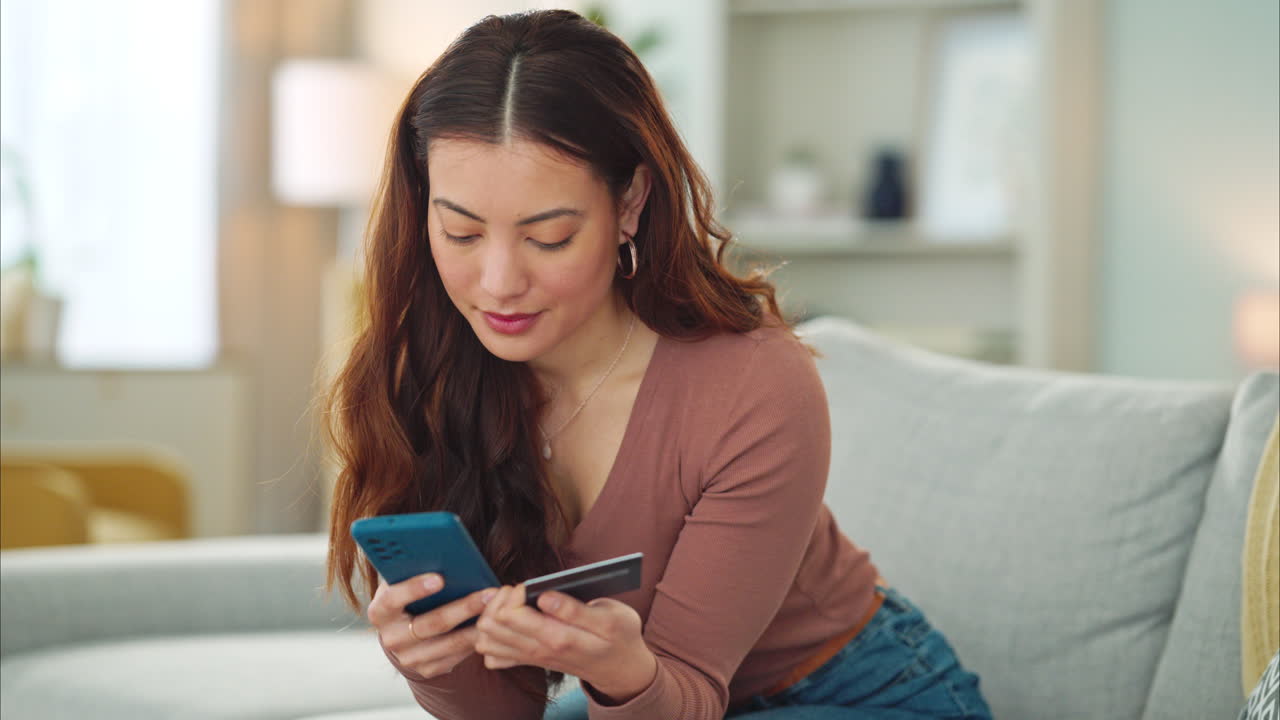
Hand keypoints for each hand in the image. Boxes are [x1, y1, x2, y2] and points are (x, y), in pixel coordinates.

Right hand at [367, 572, 491, 679]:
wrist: (402, 633)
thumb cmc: (407, 596)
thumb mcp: (402, 582)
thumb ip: (413, 569)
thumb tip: (443, 553)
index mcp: (380, 612)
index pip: (393, 599)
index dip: (414, 588)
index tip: (440, 577)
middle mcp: (391, 638)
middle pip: (431, 623)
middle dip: (463, 607)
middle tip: (488, 593)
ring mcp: (409, 658)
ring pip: (450, 643)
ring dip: (477, 625)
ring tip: (498, 609)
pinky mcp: (427, 670)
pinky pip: (457, 656)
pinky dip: (476, 640)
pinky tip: (492, 626)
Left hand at [474, 584, 657, 702]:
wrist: (620, 668)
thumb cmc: (618, 635)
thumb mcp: (611, 617)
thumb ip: (575, 609)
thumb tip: (544, 596)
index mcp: (559, 637)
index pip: (511, 614)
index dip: (516, 592)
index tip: (533, 584)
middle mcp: (539, 650)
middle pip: (491, 624)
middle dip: (500, 599)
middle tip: (521, 589)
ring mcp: (532, 658)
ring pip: (486, 638)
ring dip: (492, 615)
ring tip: (513, 602)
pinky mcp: (529, 661)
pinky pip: (493, 654)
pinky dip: (492, 636)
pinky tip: (508, 622)